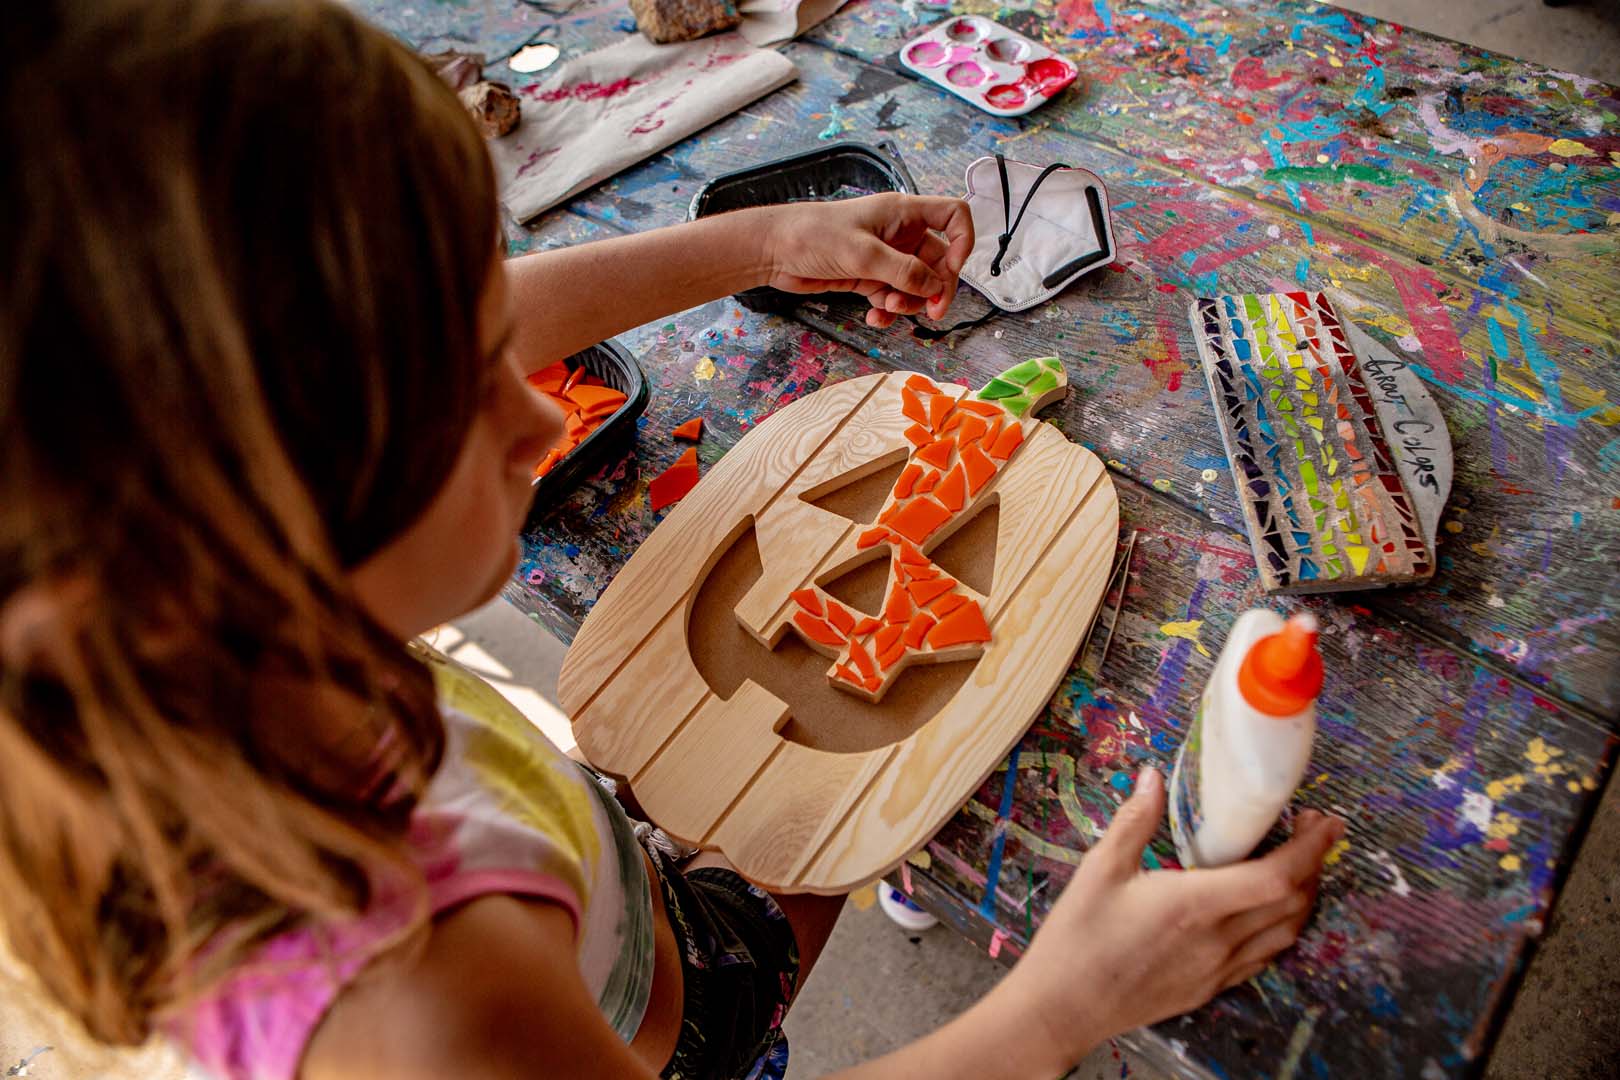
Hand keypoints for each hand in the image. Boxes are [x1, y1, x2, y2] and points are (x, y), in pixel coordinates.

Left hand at [759, 193, 973, 327]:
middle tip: (932, 312)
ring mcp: (885, 256)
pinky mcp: (869, 276)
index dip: (962, 242)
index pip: (953, 216)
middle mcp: (900, 233)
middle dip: (937, 287)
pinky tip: (875, 317)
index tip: (952, 270)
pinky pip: (893, 296)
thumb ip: (903, 271)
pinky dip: (889, 310)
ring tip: (889, 309)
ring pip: (917, 283)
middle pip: (939, 260)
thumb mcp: (864, 254)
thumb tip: (935, 288)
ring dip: (910, 302)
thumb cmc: (813, 235)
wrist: (775, 250)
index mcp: (903, 213)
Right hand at [1003, 767, 1343, 1062]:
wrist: (1064, 1006)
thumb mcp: (1099, 869)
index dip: (1310, 847)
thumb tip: (1153, 777)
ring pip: (1286, 932)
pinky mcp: (1211, 987)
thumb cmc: (1077, 937)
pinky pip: (1265, 955)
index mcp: (1193, 905)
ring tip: (1298, 863)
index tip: (1325, 821)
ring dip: (1304, 896)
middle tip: (1311, 829)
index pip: (1276, 878)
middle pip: (1293, 903)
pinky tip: (1268, 909)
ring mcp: (1218, 969)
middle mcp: (1217, 940)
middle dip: (1314, 863)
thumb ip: (1135, 821)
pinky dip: (1281, 927)